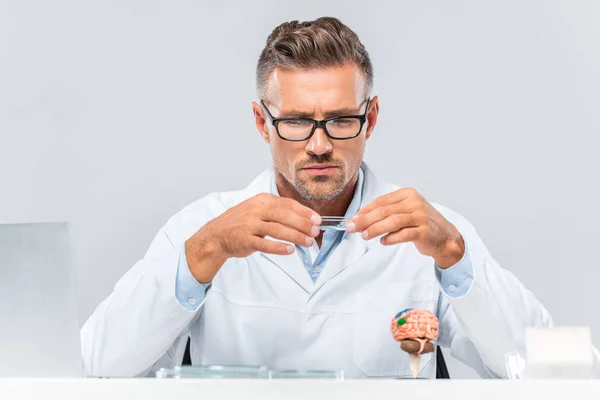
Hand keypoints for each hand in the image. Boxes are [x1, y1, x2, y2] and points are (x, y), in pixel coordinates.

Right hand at [185, 193, 320, 282]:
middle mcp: (256, 210)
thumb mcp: (258, 209)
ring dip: (295, 236)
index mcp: (261, 200)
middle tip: (315, 231)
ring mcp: (249, 225)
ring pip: (277, 230)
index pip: (287, 204)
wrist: (216, 235)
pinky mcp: (245, 240)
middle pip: (284, 215)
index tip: (316, 219)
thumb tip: (304, 218)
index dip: (304, 212)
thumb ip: (278, 211)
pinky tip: (290, 250)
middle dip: (302, 224)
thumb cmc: (241, 223)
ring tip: (307, 242)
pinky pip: (264, 244)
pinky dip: (279, 247)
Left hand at [347, 188, 464, 268]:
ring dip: (375, 229)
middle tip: (352, 227)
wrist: (445, 236)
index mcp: (407, 194)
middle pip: (384, 211)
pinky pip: (404, 234)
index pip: (381, 201)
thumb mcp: (404, 212)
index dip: (365, 210)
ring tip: (364, 236)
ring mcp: (421, 216)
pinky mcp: (425, 231)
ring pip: (393, 221)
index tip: (353, 219)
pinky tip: (383, 241)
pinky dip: (391, 238)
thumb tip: (360, 219)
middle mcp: (414, 203)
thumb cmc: (421, 223)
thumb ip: (385, 213)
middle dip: (365, 219)